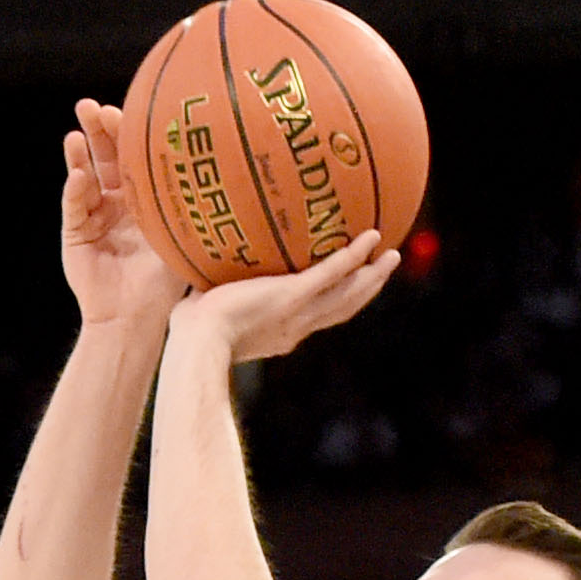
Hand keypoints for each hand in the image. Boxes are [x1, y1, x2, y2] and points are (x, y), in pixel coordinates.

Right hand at [60, 100, 186, 330]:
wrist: (135, 319)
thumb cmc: (166, 285)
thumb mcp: (187, 237)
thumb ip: (197, 206)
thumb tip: (239, 172)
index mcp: (144, 198)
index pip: (136, 155)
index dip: (132, 129)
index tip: (135, 105)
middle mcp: (117, 202)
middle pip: (105, 156)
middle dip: (98, 129)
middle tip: (92, 106)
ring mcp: (94, 215)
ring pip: (84, 175)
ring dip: (78, 153)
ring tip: (76, 132)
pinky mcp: (75, 233)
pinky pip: (74, 206)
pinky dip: (75, 189)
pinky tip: (78, 174)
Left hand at [168, 230, 400, 366]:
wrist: (197, 343)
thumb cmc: (189, 334)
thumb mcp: (202, 311)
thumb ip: (206, 295)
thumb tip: (190, 273)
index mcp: (278, 334)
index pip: (312, 319)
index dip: (330, 305)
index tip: (340, 292)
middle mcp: (295, 328)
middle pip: (341, 310)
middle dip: (363, 292)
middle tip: (381, 271)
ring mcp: (297, 313)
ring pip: (347, 295)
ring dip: (371, 277)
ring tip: (391, 256)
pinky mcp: (293, 296)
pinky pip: (332, 272)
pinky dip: (353, 255)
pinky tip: (371, 237)